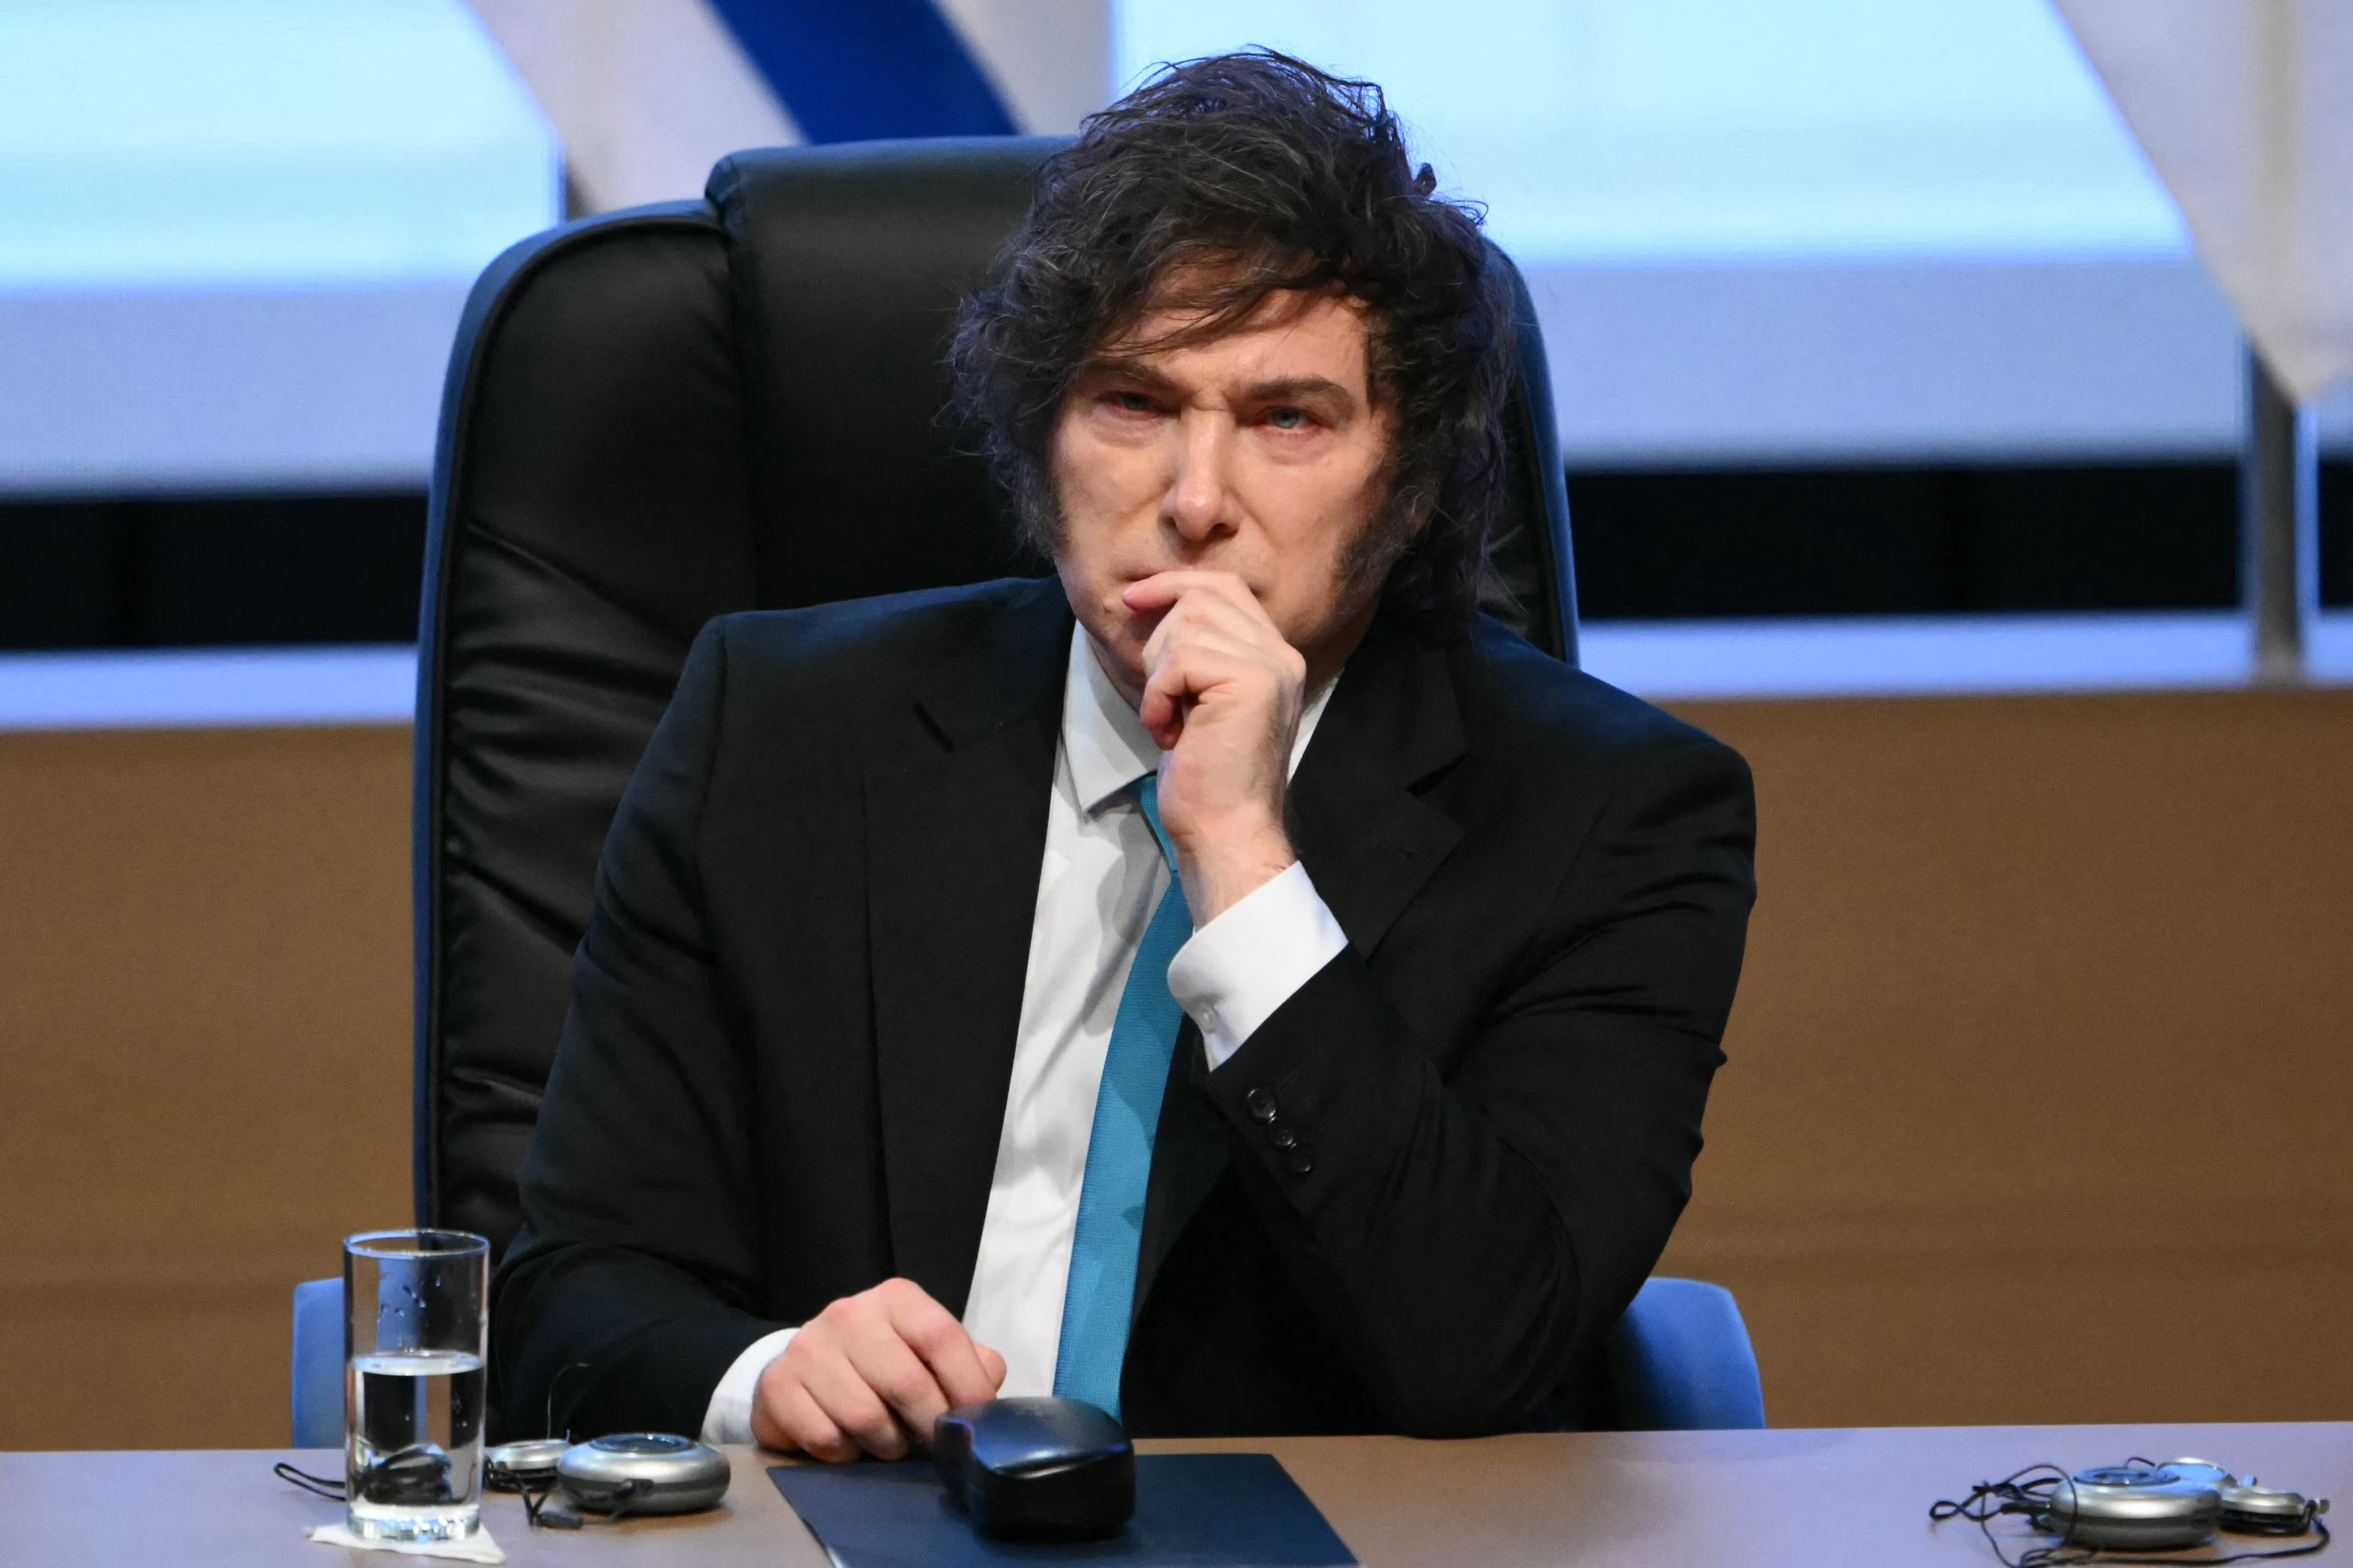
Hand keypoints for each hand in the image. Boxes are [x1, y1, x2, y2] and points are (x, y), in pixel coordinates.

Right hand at [749, 1277, 1007, 1460]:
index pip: (941, 1336)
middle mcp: (849, 1313)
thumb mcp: (926, 1349)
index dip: (967, 1385)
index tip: (978, 1419)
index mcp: (896, 1299)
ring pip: (866, 1418)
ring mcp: (809, 1347)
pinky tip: (850, 1443)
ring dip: (888, 1444)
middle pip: (906, 1382)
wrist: (806, 1366)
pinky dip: (846, 1454)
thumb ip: (968, 1361)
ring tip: (891, 1442)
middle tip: (936, 1443)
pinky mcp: (778, 1384)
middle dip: (930, 1425)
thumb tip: (989, 1382)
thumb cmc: (881, 1362)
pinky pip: (826, 1438)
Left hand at [1121, 570, 1304, 922]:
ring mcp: (1271, 666)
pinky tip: (1169, 732)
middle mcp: (1281, 655)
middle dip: (1160, 639)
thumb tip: (1153, 606)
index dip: (1175, 584)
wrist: (1228, 832)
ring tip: (1169, 719)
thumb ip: (1197, 656)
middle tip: (1162, 697)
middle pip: (1203, 597)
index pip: (1226, 587)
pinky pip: (1180, 658)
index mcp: (1275, 657)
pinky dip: (1159, 694)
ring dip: (1159, 673)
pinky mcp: (1250, 682)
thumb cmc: (1207, 779)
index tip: (1134, 600)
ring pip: (1188, 623)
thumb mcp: (1202, 703)